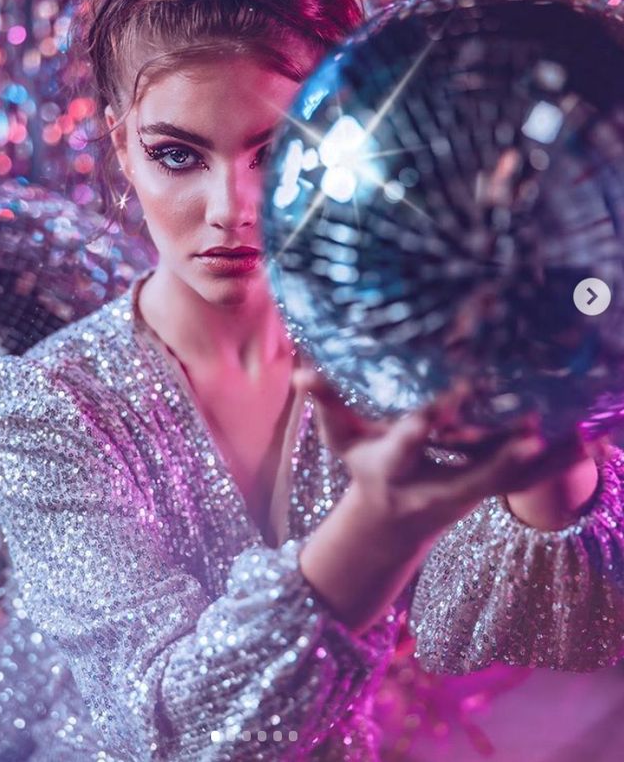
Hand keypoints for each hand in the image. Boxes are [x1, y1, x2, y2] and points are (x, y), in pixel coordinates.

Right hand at [292, 367, 587, 536]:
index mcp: (394, 470)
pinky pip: (527, 479)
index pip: (408, 445)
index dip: (424, 425)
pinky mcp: (490, 493)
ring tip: (583, 435)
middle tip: (534, 429)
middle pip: (473, 475)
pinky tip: (590, 438)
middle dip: (500, 455)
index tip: (443, 403)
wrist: (392, 521)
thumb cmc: (365, 470)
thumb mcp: (341, 441)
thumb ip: (326, 404)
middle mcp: (436, 488)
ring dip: (546, 462)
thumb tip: (302, 371)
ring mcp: (468, 495)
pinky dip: (557, 462)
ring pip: (512, 482)